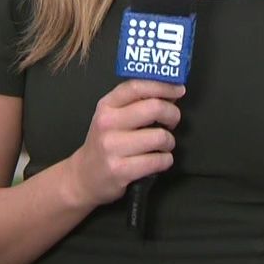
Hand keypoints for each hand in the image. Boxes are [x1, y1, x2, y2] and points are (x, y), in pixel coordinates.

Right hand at [64, 79, 183, 208]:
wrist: (84, 177)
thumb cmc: (105, 142)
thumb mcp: (113, 116)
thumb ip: (138, 102)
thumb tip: (171, 91)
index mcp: (107, 105)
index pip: (137, 86)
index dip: (163, 86)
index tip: (178, 89)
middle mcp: (107, 123)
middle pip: (154, 108)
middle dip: (173, 114)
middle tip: (172, 122)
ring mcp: (112, 147)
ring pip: (160, 137)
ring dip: (169, 142)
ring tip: (162, 145)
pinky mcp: (120, 170)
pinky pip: (158, 161)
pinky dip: (165, 160)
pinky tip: (158, 160)